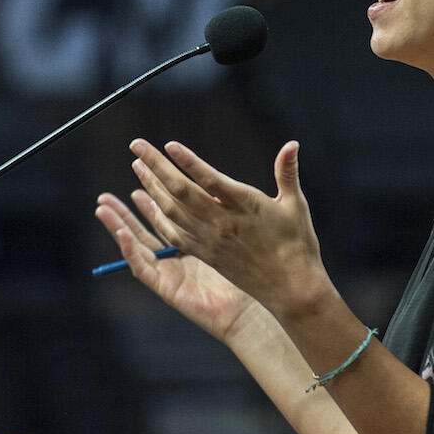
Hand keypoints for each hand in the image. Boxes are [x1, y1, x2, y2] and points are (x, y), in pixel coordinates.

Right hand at [94, 192, 259, 344]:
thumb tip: (225, 188)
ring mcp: (169, 274)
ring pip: (136, 247)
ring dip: (118, 227)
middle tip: (105, 195)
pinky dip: (130, 251)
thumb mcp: (234, 236)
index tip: (139, 178)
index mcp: (191, 245)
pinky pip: (143, 269)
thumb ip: (226, 215)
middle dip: (124, 213)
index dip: (149, 201)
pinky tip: (121, 233)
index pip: (164, 220)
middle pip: (143, 232)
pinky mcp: (167, 289)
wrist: (252, 309)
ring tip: (102, 207)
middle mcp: (176, 259)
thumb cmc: (251, 274)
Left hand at [124, 138, 331, 321]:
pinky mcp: (206, 254)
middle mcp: (222, 223)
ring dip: (151, 187)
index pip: (209, 179)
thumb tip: (292, 144)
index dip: (188, 161)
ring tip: (137, 167)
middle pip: (181, 191)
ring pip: (172, 211)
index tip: (169, 145)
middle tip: (136, 145)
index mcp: (245, 206)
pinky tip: (148, 203)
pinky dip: (159, 217)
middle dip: (156, 166)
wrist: (291, 289)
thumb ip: (287, 172)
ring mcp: (211, 240)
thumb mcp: (295, 205)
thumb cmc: (297, 245)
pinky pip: (175, 234)